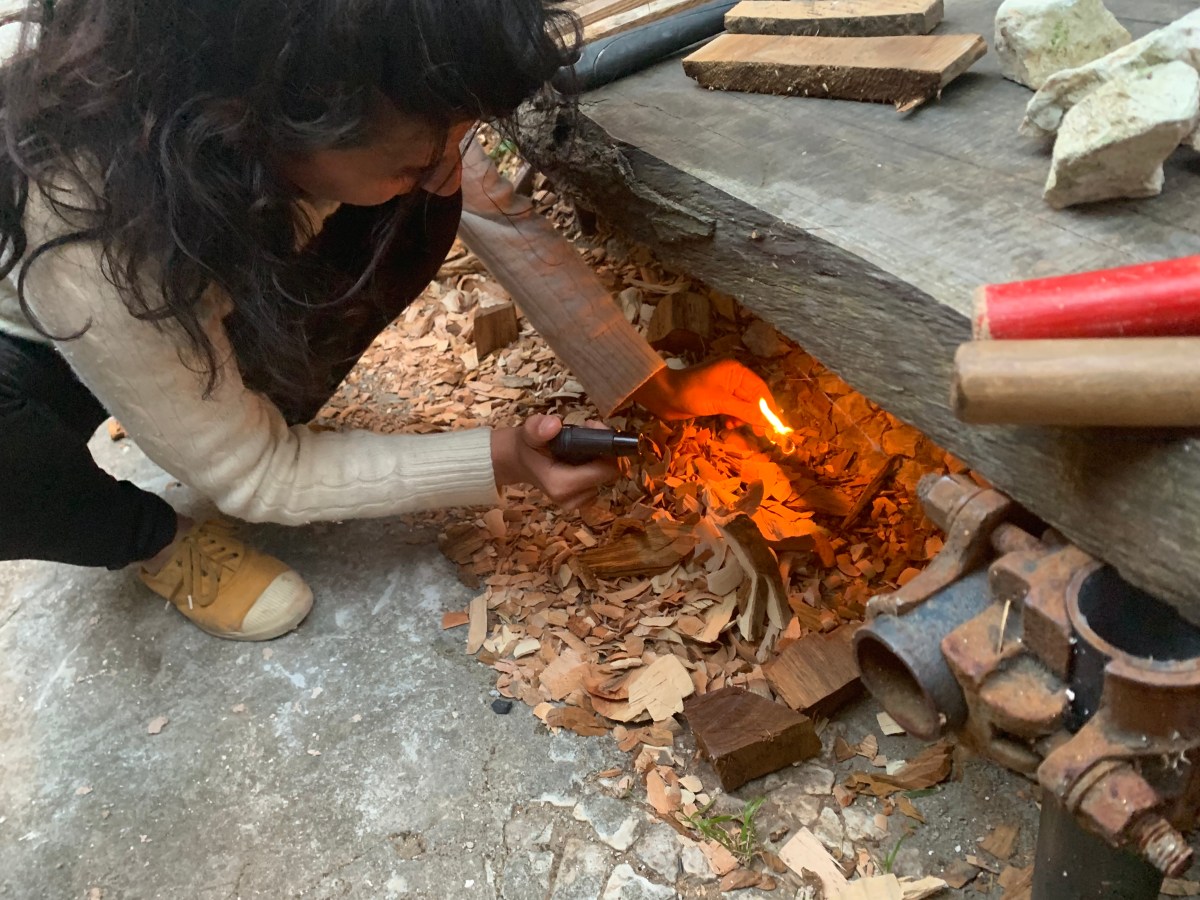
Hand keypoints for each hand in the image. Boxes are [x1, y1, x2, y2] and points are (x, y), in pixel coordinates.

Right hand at [491, 415, 618, 509]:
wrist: (521, 462)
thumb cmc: (528, 446)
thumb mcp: (529, 432)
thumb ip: (538, 428)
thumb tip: (553, 425)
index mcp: (561, 485)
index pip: (606, 470)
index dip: (607, 447)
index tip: (592, 428)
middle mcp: (571, 499)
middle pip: (610, 474)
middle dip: (604, 450)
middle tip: (587, 430)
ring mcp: (578, 502)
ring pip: (607, 476)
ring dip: (600, 457)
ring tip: (581, 443)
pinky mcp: (582, 500)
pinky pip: (601, 480)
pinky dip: (597, 466)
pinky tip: (583, 456)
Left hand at [630, 359, 780, 428]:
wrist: (663, 396)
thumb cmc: (692, 393)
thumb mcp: (721, 402)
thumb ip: (746, 411)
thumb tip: (767, 422)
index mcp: (736, 370)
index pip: (760, 389)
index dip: (768, 407)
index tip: (775, 424)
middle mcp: (732, 377)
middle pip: (752, 398)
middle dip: (755, 414)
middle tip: (760, 432)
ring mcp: (723, 388)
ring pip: (742, 405)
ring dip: (742, 417)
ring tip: (734, 426)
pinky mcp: (715, 398)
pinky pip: (731, 409)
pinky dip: (732, 417)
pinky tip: (728, 424)